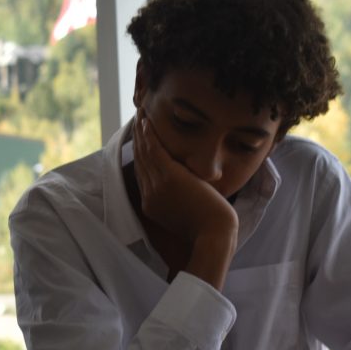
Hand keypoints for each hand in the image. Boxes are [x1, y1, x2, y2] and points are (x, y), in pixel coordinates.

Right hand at [134, 114, 237, 287]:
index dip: (139, 155)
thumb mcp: (186, 214)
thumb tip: (182, 189)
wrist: (214, 235)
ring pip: (143, 153)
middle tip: (136, 121)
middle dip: (136, 140)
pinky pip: (153, 151)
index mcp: (151, 205)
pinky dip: (148, 136)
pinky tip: (146, 123)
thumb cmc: (208, 228)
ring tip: (140, 115)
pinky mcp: (169, 178)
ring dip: (140, 132)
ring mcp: (157, 186)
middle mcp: (149, 195)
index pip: (141, 174)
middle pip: (139, 162)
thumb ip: (177, 201)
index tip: (140, 140)